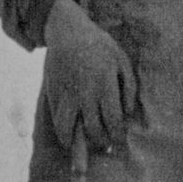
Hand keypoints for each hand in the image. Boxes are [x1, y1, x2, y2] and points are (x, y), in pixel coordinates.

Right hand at [40, 0, 138, 153]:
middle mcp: (85, 93)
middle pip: (93, 130)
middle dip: (101, 142)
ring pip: (68, 131)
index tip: (119, 144)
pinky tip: (69, 137)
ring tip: (81, 150)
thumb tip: (128, 114)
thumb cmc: (99, 46)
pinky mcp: (53, 94)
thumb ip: (130, 88)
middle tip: (106, 145)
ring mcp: (66, 95)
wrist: (68, 32)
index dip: (117, 137)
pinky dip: (63, 133)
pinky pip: (56, 120)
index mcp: (104, 85)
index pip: (113, 121)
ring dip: (76, 145)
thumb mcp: (122, 60)